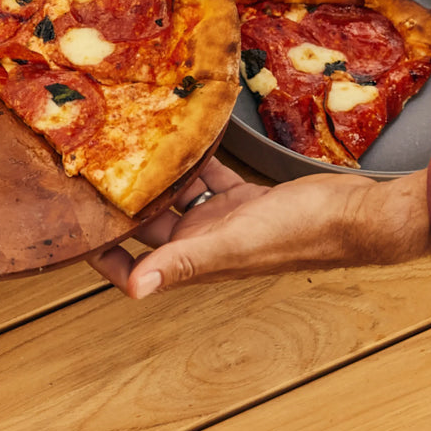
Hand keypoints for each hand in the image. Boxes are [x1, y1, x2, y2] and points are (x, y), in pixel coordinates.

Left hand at [89, 157, 430, 297]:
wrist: (355, 213)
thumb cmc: (301, 232)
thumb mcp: (232, 243)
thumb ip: (181, 262)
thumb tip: (133, 290)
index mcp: (193, 259)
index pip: (132, 265)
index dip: (102, 252)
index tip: (75, 227)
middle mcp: (202, 242)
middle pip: (145, 226)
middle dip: (119, 203)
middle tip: (90, 170)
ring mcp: (223, 221)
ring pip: (174, 199)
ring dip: (153, 177)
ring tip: (127, 147)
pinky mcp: (244, 199)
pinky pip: (208, 178)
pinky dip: (193, 162)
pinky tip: (182, 140)